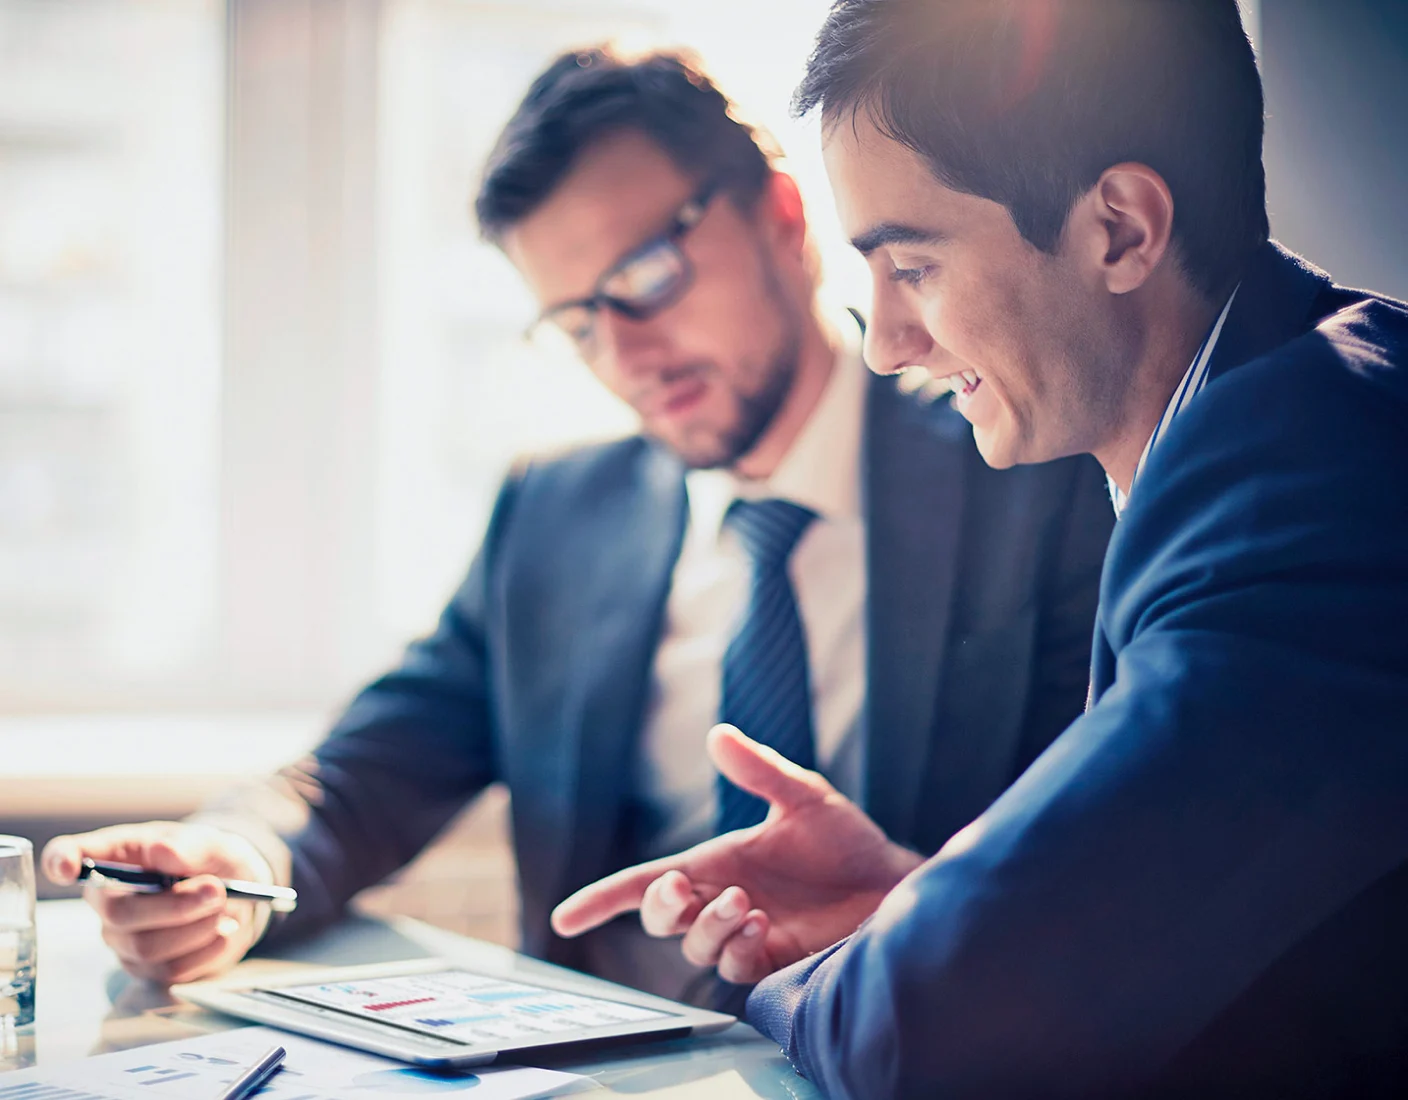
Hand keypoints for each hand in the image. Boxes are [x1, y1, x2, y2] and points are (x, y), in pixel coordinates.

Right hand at [42, 821, 274, 984]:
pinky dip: (207, 949)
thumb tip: (161, 851)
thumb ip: (188, 846)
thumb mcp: (208, 842)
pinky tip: (223, 928)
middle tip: (216, 890)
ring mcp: (124, 939)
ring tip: (223, 907)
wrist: (239, 891)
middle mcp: (108, 901)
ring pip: (148, 947)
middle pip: (120, 914)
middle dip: (175, 905)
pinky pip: (172, 970)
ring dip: (196, 928)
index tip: (66, 868)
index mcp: (114, 857)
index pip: (65, 858)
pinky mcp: (148, 968)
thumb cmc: (210, 859)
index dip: (60, 862)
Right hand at [552, 725, 923, 983]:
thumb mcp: (802, 796)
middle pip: (659, 917)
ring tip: (746, 904)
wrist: (892, 883)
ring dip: (708, 926)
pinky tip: (763, 924)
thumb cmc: (846, 840)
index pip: (645, 883)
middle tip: (683, 889)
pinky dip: (738, 947)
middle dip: (658, 907)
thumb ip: (759, 770)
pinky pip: (734, 966)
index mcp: (715, 862)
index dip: (602, 900)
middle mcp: (721, 900)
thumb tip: (717, 734)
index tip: (563, 918)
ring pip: (694, 946)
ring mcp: (745, 934)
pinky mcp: (772, 961)